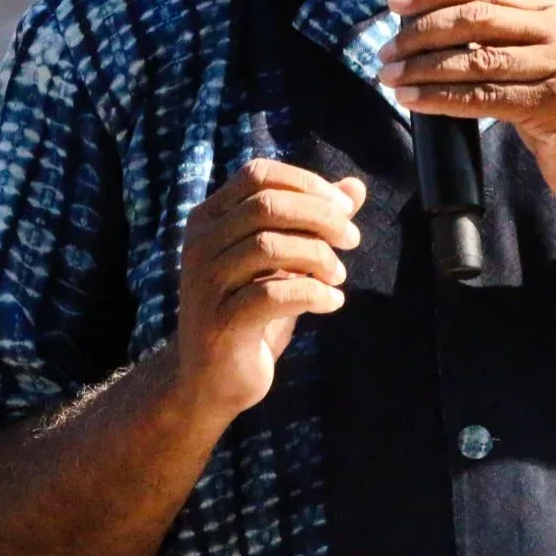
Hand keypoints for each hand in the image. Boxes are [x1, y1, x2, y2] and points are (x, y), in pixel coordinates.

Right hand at [173, 159, 365, 420]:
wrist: (209, 380)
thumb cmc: (250, 312)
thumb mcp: (282, 261)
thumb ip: (314, 223)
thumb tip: (355, 187)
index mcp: (209, 218)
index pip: (257, 175)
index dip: (306, 184)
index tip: (344, 207)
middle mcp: (200, 244)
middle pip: (267, 206)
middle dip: (320, 217)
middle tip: (352, 238)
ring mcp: (205, 283)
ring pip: (268, 247)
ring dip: (318, 256)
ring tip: (338, 276)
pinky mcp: (220, 323)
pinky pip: (272, 295)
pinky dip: (313, 294)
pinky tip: (331, 303)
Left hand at [380, 0, 555, 212]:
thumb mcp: (544, 62)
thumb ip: (506, 40)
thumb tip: (435, 30)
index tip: (395, 3)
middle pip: (475, 18)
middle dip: (421, 33)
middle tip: (386, 51)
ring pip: (474, 59)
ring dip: (422, 68)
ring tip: (390, 77)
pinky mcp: (554, 104)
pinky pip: (483, 98)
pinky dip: (441, 98)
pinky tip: (414, 101)